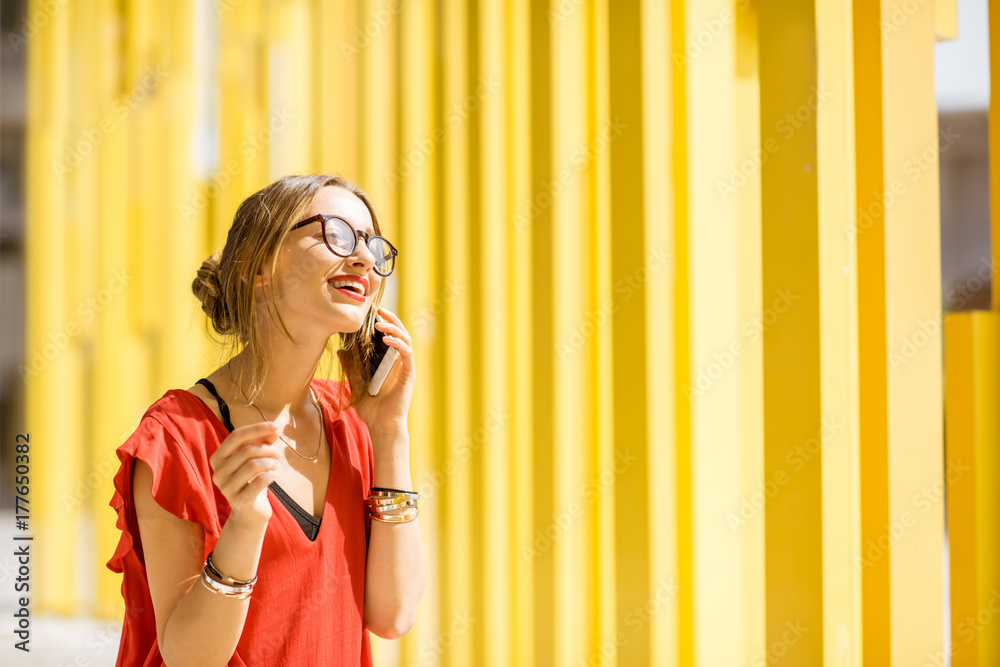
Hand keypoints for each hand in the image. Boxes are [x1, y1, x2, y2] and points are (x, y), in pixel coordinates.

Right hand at [209, 422, 280, 525]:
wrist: (250, 512)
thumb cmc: (252, 480)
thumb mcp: (255, 458)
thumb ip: (262, 442)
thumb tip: (273, 430)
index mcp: (218, 458)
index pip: (236, 436)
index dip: (257, 429)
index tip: (275, 426)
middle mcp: (218, 472)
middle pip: (247, 450)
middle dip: (268, 449)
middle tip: (277, 455)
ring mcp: (226, 488)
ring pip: (254, 464)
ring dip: (270, 462)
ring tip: (275, 466)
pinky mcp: (239, 500)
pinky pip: (260, 481)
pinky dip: (271, 475)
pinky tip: (273, 476)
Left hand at [354, 307, 415, 434]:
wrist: (381, 425)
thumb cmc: (371, 407)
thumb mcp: (356, 383)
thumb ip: (351, 367)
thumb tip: (341, 351)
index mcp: (388, 362)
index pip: (389, 336)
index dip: (383, 322)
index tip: (371, 313)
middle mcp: (399, 362)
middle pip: (400, 333)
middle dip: (390, 319)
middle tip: (378, 310)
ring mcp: (405, 367)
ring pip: (405, 339)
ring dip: (394, 328)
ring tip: (380, 323)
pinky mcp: (409, 374)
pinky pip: (407, 354)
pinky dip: (398, 344)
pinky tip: (387, 339)